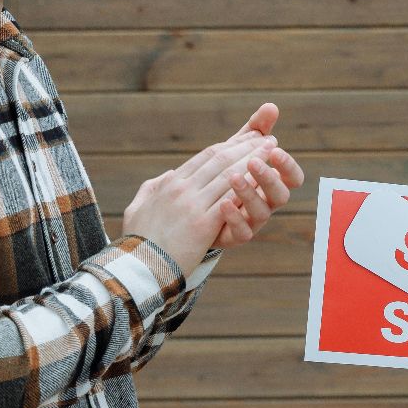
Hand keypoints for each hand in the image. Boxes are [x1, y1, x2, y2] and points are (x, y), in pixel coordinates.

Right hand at [123, 134, 273, 270]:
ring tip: (271, 152)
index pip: (205, 156)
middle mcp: (181, 189)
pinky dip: (247, 187)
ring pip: (228, 175)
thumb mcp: (138, 208)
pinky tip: (263, 180)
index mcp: (170, 184)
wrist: (136, 268)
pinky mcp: (202, 225)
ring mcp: (191, 205)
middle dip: (247, 147)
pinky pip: (229, 200)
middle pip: (220, 160)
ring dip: (253, 161)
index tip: (248, 139)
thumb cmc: (138, 241)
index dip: (230, 145)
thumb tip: (167, 177)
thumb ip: (153, 189)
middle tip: (269, 139)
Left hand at [210, 104, 304, 249]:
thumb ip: (255, 130)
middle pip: (281, 195)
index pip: (293, 177)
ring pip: (262, 213)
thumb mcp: (237, 150)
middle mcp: (266, 203)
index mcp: (272, 183)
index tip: (274, 150)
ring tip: (233, 177)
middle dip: (269, 177)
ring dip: (250, 194)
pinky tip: (222, 203)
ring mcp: (252, 221)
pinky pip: (242, 233)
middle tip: (253, 161)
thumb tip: (271, 106)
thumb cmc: (225, 175)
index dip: (287, 166)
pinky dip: (234, 218)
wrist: (196, 210)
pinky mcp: (235, 236)